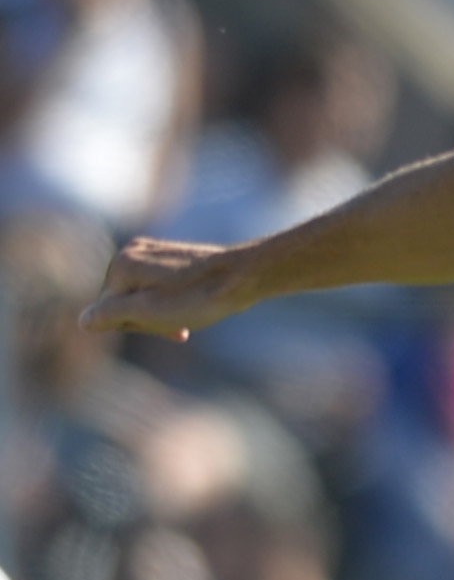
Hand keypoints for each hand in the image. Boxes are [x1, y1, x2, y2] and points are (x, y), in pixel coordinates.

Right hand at [82, 239, 245, 340]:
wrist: (244, 276)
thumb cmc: (199, 298)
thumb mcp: (149, 312)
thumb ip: (111, 315)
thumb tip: (83, 321)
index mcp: (121, 265)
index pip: (109, 310)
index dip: (138, 327)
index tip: (171, 328)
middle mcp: (131, 251)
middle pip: (125, 301)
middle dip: (150, 319)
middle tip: (181, 326)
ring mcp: (151, 251)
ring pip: (144, 296)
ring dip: (163, 314)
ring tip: (189, 318)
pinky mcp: (170, 255)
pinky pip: (159, 286)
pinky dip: (172, 302)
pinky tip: (191, 309)